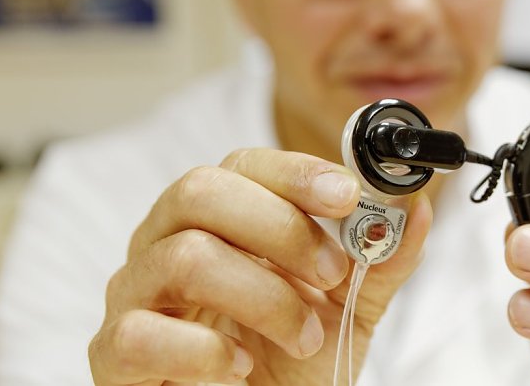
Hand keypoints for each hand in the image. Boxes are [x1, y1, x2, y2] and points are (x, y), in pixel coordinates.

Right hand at [88, 148, 431, 384]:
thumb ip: (380, 259)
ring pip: (184, 256)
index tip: (348, 197)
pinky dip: (205, 351)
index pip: (243, 164)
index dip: (296, 173)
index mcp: (220, 218)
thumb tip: (416, 208)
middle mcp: (167, 240)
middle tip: (331, 272)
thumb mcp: (348, 305)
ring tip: (303, 337)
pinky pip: (142, 333)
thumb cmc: (293, 359)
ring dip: (264, 298)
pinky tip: (237, 367)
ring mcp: (135, 294)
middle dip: (280, 228)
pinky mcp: (114, 353)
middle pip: (202, 191)